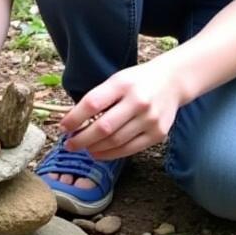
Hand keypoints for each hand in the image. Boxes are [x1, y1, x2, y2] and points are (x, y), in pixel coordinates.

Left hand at [59, 58, 183, 160]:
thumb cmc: (137, 82)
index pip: (92, 103)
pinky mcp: (158, 134)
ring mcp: (150, 119)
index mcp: (123, 84)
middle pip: (104, 127)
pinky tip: (99, 153)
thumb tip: (73, 121)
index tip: (63, 127)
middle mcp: (138, 101)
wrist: (173, 82)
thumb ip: (98, 98)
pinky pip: (130, 149)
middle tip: (69, 145)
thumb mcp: (117, 80)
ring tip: (83, 149)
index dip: (74, 118)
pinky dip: (111, 154)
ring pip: (116, 141)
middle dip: (82, 139)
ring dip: (95, 148)